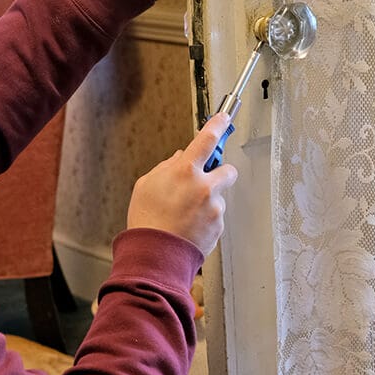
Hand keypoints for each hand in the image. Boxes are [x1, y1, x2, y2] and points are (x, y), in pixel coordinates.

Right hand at [126, 113, 237, 257]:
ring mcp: (214, 208)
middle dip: (220, 173)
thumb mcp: (146, 186)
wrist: (155, 256)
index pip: (207, 139)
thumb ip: (166, 168)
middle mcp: (204, 187)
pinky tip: (189, 227)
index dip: (218, 125)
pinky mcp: (218, 226)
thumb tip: (179, 160)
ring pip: (218, 197)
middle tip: (205, 182)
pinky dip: (205, 220)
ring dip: (207, 202)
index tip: (224, 118)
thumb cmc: (146, 221)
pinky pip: (215, 217)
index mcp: (185, 172)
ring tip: (185, 215)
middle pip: (228, 169)